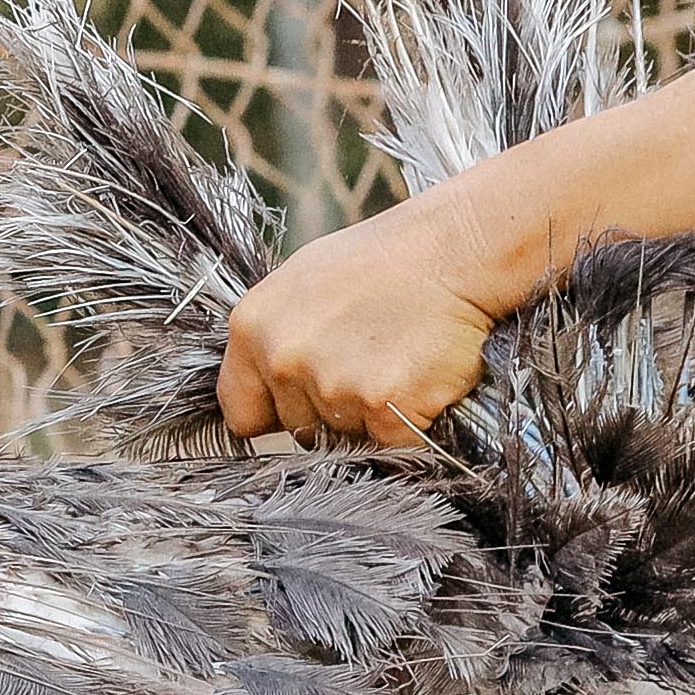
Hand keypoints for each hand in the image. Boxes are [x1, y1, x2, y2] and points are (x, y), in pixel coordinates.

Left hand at [217, 199, 513, 446]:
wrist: (453, 251)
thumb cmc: (383, 260)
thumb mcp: (302, 284)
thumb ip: (274, 339)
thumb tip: (264, 389)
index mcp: (252, 328)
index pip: (241, 412)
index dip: (274, 414)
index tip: (299, 406)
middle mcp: (284, 360)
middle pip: (299, 430)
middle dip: (331, 412)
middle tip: (369, 362)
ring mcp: (333, 386)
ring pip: (346, 438)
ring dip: (372, 416)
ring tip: (397, 360)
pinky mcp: (384, 408)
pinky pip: (391, 443)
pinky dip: (410, 422)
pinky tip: (419, 377)